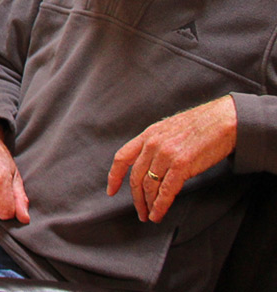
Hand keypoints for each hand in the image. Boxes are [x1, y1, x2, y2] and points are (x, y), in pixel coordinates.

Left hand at [106, 96, 236, 222]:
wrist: (223, 121)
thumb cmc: (200, 126)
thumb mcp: (169, 129)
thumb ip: (157, 145)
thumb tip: (151, 166)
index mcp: (148, 135)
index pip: (122, 157)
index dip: (114, 176)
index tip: (111, 190)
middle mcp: (152, 144)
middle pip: (135, 177)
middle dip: (136, 198)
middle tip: (139, 212)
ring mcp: (166, 154)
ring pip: (149, 186)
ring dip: (148, 204)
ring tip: (150, 215)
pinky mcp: (182, 165)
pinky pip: (166, 191)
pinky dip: (160, 206)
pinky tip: (158, 214)